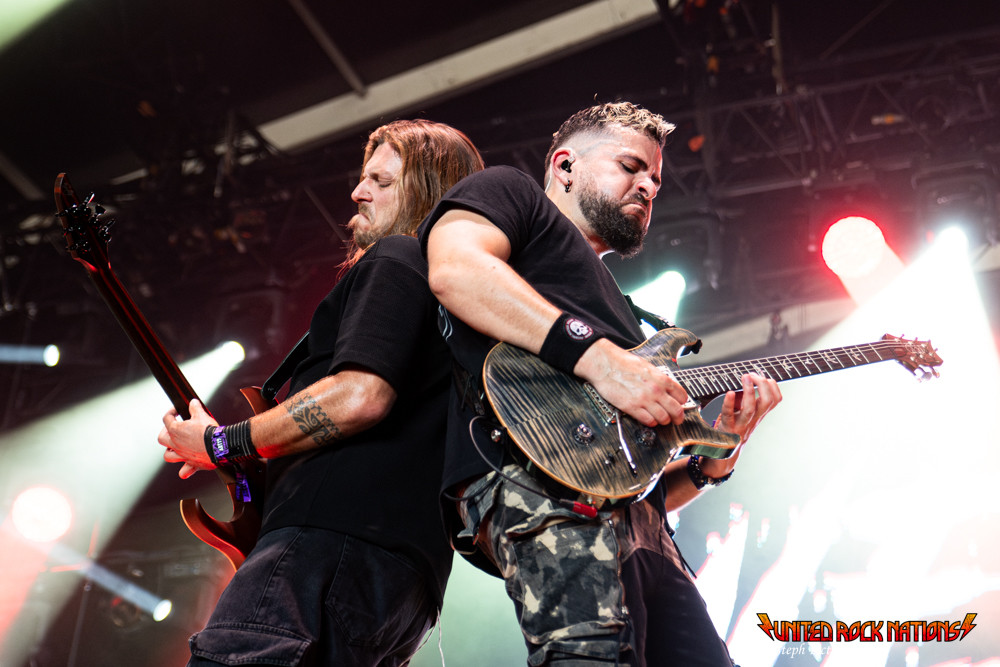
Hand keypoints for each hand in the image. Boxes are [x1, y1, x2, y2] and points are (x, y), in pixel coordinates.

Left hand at [158, 399, 218, 478]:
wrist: (220, 446)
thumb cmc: (209, 432)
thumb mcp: (202, 414)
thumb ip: (195, 407)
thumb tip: (193, 403)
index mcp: (176, 430)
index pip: (166, 419)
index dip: (171, 413)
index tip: (176, 411)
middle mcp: (176, 444)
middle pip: (162, 438)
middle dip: (165, 433)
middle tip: (172, 430)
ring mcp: (183, 455)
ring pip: (168, 455)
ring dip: (170, 451)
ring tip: (175, 448)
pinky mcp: (192, 464)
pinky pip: (184, 471)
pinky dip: (185, 470)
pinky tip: (187, 467)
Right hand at [573, 338, 688, 426]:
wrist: (605, 364)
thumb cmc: (623, 363)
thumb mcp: (647, 367)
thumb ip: (659, 379)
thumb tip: (667, 388)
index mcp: (661, 379)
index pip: (682, 396)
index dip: (682, 403)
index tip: (679, 405)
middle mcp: (656, 390)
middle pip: (676, 411)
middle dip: (678, 417)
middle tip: (676, 420)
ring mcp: (644, 400)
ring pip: (664, 419)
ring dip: (663, 421)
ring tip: (660, 419)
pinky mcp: (632, 408)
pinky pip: (648, 421)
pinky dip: (651, 422)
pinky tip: (648, 418)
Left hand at [700, 372, 781, 477]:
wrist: (723, 455)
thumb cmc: (732, 431)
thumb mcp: (744, 415)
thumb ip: (745, 400)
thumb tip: (743, 383)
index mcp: (759, 415)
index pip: (776, 399)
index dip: (772, 385)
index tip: (761, 375)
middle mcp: (753, 419)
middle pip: (768, 401)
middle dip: (763, 384)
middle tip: (753, 375)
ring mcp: (741, 424)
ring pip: (751, 408)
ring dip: (749, 391)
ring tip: (745, 378)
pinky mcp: (727, 428)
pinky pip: (729, 415)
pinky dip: (728, 403)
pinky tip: (728, 394)